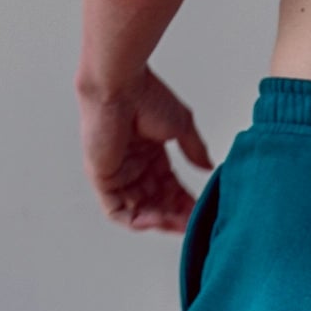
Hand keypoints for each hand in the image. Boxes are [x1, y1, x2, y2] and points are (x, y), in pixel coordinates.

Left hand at [80, 67, 212, 229]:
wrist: (120, 86)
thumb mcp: (181, 126)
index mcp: (149, 154)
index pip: (169, 187)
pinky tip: (156, 220)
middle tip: (192, 224)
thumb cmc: (146, 97)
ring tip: (178, 224)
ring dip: (159, 220)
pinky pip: (116, 210)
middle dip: (174, 215)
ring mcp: (117, 173)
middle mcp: (132, 166)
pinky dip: (135, 220)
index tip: (202, 212)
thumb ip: (194, 149)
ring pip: (138, 209)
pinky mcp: (102, 178)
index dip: (185, 201)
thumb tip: (209, 168)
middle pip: (155, 201)